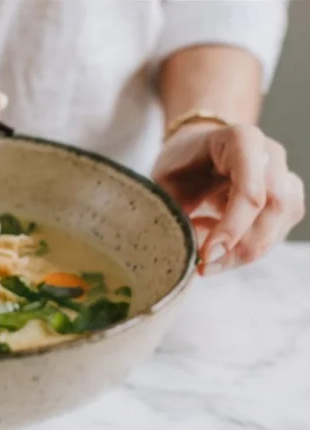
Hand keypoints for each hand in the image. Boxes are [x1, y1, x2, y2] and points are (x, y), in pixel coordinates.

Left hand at [153, 124, 304, 275]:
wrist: (196, 151)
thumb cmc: (179, 164)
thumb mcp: (164, 181)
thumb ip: (175, 211)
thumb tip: (186, 251)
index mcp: (241, 140)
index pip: (250, 189)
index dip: (232, 226)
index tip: (206, 254)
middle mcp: (271, 156)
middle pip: (272, 210)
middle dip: (237, 248)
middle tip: (203, 267)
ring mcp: (284, 178)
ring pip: (277, 228)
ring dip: (239, 254)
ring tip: (203, 255)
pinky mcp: (287, 203)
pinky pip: (273, 237)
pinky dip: (242, 250)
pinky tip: (216, 242)